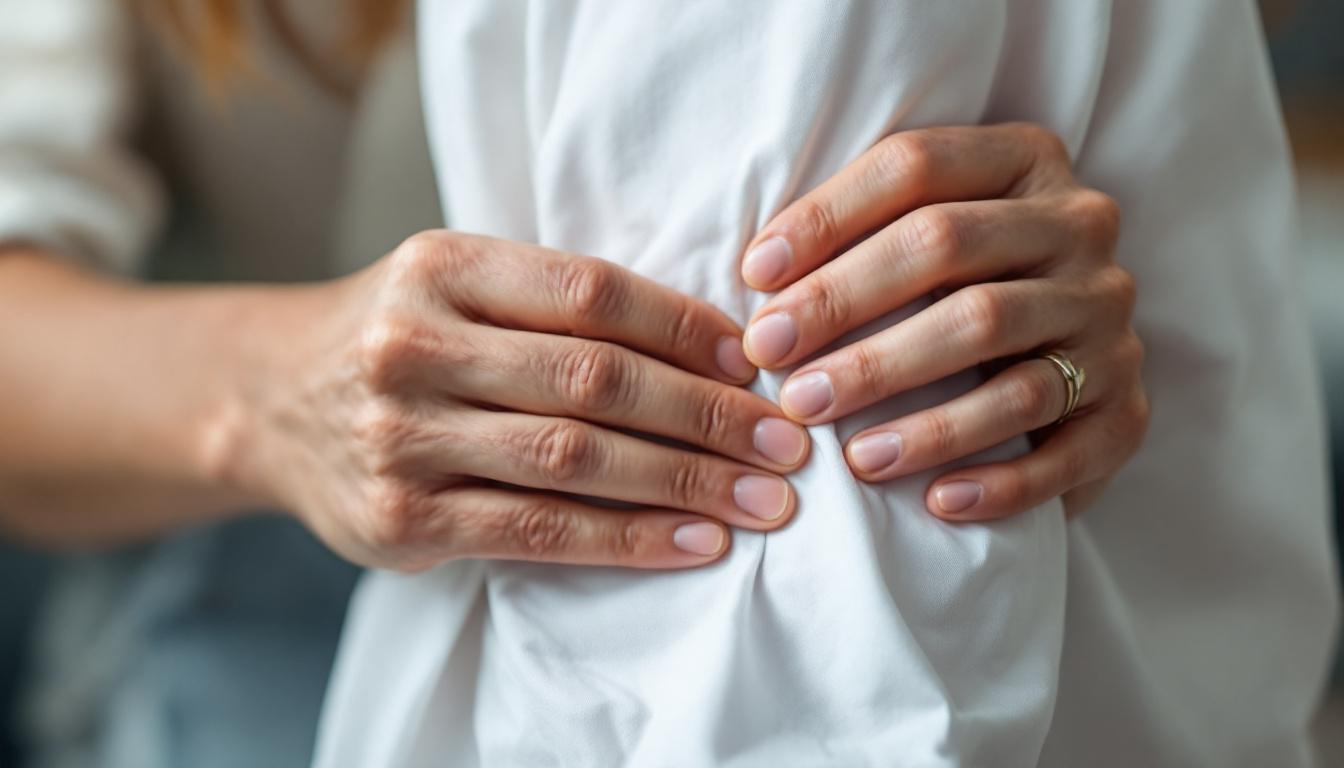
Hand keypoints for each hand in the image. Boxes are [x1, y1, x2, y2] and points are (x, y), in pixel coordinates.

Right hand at [221, 231, 808, 570]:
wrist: (272, 402)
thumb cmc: (403, 337)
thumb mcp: (459, 284)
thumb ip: (557, 303)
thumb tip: (715, 344)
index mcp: (441, 265)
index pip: (589, 290)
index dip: (684, 325)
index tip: (756, 359)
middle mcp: (414, 345)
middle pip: (592, 378)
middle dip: (706, 413)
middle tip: (787, 441)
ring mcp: (401, 437)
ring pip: (573, 459)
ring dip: (684, 482)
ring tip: (764, 499)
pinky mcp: (400, 520)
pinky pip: (535, 532)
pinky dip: (627, 540)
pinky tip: (694, 543)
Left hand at [738, 123, 1146, 520]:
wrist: (1067, 359)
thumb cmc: (952, 289)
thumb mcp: (919, 229)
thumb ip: (856, 232)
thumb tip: (756, 277)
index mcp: (1026, 161)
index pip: (914, 167)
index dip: (825, 218)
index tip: (753, 277)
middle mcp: (1080, 228)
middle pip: (949, 250)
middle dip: (846, 309)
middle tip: (773, 365)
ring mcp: (1110, 319)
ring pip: (1005, 354)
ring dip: (917, 410)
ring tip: (845, 454)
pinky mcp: (1128, 409)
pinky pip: (1070, 449)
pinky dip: (1002, 481)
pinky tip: (937, 502)